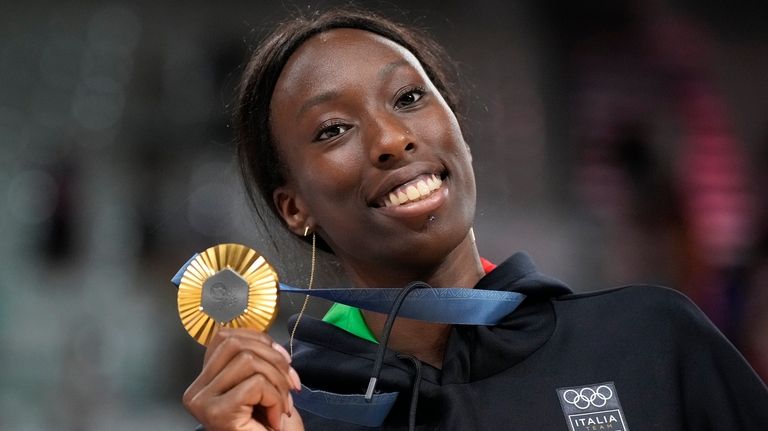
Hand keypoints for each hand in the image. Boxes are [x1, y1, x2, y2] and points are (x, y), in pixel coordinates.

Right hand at [183, 328, 304, 429]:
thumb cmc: (267, 427)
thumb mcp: (261, 382)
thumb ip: (256, 358)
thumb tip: (270, 341)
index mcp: (204, 379)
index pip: (225, 336)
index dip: (260, 340)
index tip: (284, 362)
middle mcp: (196, 390)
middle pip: (235, 344)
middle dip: (273, 359)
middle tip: (290, 384)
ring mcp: (202, 402)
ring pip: (248, 360)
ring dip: (278, 382)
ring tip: (281, 405)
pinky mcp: (218, 412)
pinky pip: (256, 384)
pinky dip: (276, 398)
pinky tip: (275, 418)